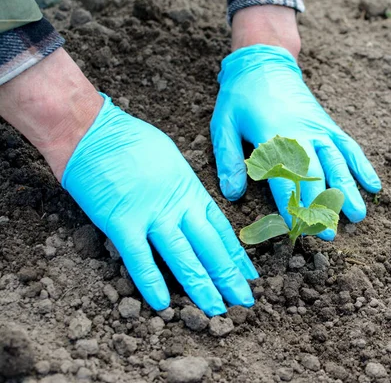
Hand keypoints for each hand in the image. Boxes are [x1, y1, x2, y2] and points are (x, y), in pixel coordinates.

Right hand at [63, 94, 256, 315]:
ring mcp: (151, 215)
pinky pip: (139, 259)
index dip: (236, 255)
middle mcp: (177, 205)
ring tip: (216, 310)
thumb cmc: (131, 140)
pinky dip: (151, 282)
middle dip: (228, 277)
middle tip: (244, 300)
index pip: (221, 229)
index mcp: (190, 190)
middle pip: (210, 247)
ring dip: (201, 286)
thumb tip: (191, 207)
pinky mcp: (121, 223)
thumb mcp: (172, 160)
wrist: (92, 130)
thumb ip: (184, 188)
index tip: (248, 275)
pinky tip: (162, 304)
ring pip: (183, 257)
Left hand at [210, 45, 380, 239]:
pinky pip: (350, 146)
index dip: (290, 203)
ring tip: (357, 216)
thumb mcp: (223, 125)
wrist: (264, 62)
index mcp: (273, 135)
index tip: (296, 227)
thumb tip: (233, 194)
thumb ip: (229, 159)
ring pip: (338, 162)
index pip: (284, 177)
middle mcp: (302, 134)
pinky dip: (362, 165)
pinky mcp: (328, 125)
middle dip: (321, 205)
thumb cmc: (240, 97)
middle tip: (328, 233)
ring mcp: (319, 129)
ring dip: (348, 190)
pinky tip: (374, 185)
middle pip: (316, 174)